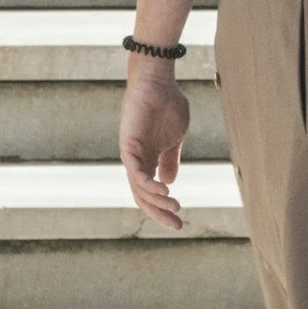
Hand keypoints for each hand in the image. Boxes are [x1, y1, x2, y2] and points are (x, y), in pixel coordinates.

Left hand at [120, 59, 190, 230]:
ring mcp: (131, 153)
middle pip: (143, 196)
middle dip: (159, 212)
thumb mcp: (174, 139)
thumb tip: (170, 183)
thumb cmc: (167, 106)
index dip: (163, 209)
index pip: (151, 193)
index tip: (179, 223)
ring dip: (157, 200)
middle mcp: (136, 161)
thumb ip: (170, 160)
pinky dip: (148, 182)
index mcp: (148, 161)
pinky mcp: (129, 144)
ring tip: (174, 206)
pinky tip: (164, 190)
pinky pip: (136, 170)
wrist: (159, 82)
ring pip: (140, 186)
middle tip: (177, 225)